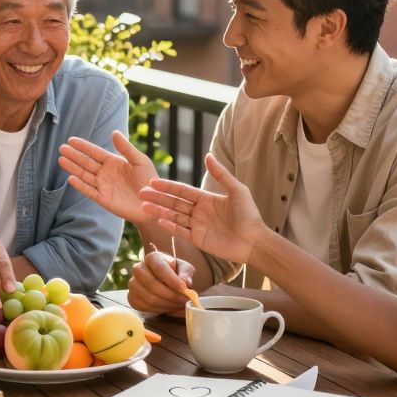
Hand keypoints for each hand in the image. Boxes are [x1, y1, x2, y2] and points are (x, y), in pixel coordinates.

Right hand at [59, 131, 158, 222]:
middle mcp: (105, 173)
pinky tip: (71, 179)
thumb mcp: (140, 161)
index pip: (95, 152)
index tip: (71, 140)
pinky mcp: (103, 199)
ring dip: (73, 168)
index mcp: (113, 162)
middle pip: (86, 162)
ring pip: (84, 175)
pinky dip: (80, 185)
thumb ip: (126, 148)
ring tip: (61, 160)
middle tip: (61, 148)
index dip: (83, 146)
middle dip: (74, 155)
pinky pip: (89, 191)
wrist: (153, 203)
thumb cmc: (149, 180)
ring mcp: (103, 186)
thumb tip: (114, 132)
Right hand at [127, 250, 195, 314]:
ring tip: (180, 304)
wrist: (164, 282)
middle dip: (172, 295)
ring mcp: (133, 284)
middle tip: (185, 300)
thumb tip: (185, 282)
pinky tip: (170, 307)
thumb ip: (186, 274)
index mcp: (152, 257)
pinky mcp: (132, 298)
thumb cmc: (175, 273)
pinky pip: (146, 307)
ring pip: (150, 298)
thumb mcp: (185, 269)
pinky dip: (161, 310)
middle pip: (153, 285)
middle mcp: (138, 268)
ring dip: (168, 304)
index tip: (184, 290)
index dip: (172, 280)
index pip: (160, 268)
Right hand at [139, 154, 269, 266]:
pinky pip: (181, 231)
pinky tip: (159, 221)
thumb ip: (221, 174)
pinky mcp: (198, 239)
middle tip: (141, 193)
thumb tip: (208, 155)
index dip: (167, 186)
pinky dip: (170, 226)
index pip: (182, 190)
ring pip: (174, 216)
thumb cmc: (249, 214)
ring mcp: (197, 226)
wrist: (255, 241)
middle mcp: (199, 211)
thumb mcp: (237, 190)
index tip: (152, 181)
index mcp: (206, 198)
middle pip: (174, 203)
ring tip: (144, 206)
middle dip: (158, 197)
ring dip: (159, 211)